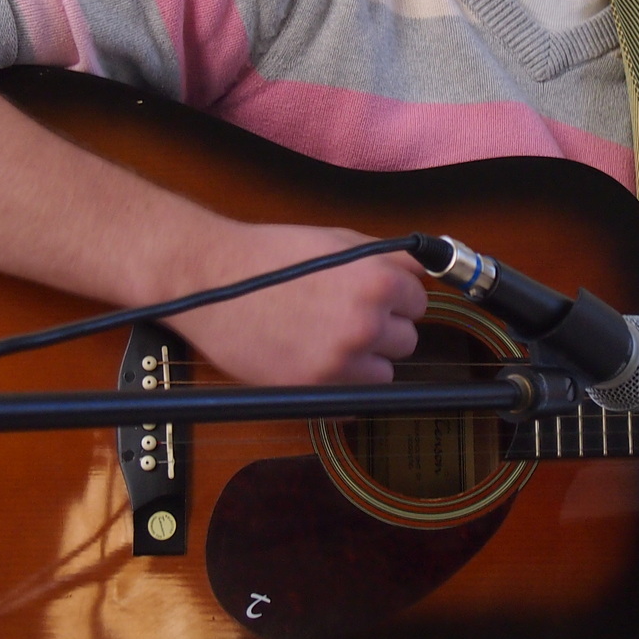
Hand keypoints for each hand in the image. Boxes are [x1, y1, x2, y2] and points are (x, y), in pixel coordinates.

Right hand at [164, 221, 427, 385]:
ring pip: (385, 372)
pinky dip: (344, 383)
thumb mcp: (339, 240)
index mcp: (377, 282)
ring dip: (366, 359)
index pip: (420, 300)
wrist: (213, 281)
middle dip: (383, 328)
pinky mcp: (316, 389)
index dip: (397, 297)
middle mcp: (366, 324)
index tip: (376, 297)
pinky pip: (357, 397)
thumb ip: (390, 257)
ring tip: (329, 338)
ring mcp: (341, 361)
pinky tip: (318, 359)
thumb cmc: (271, 256)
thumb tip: (425, 270)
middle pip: (407, 338)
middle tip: (346, 316)